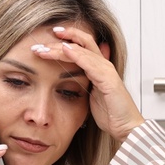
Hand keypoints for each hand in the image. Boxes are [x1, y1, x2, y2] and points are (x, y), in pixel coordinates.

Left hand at [34, 25, 143, 142]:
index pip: (83, 45)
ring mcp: (107, 71)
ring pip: (82, 51)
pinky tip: (65, 50)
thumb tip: (67, 79)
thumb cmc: (110, 113)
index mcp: (99, 68)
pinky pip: (90, 64)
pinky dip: (77, 55)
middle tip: (39, 42)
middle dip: (62, 37)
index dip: (67, 38)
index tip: (47, 37)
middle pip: (82, 42)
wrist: (126, 127)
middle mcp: (104, 65)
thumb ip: (82, 83)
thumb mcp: (90, 95)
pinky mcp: (108, 81)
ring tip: (44, 48)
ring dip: (61, 48)